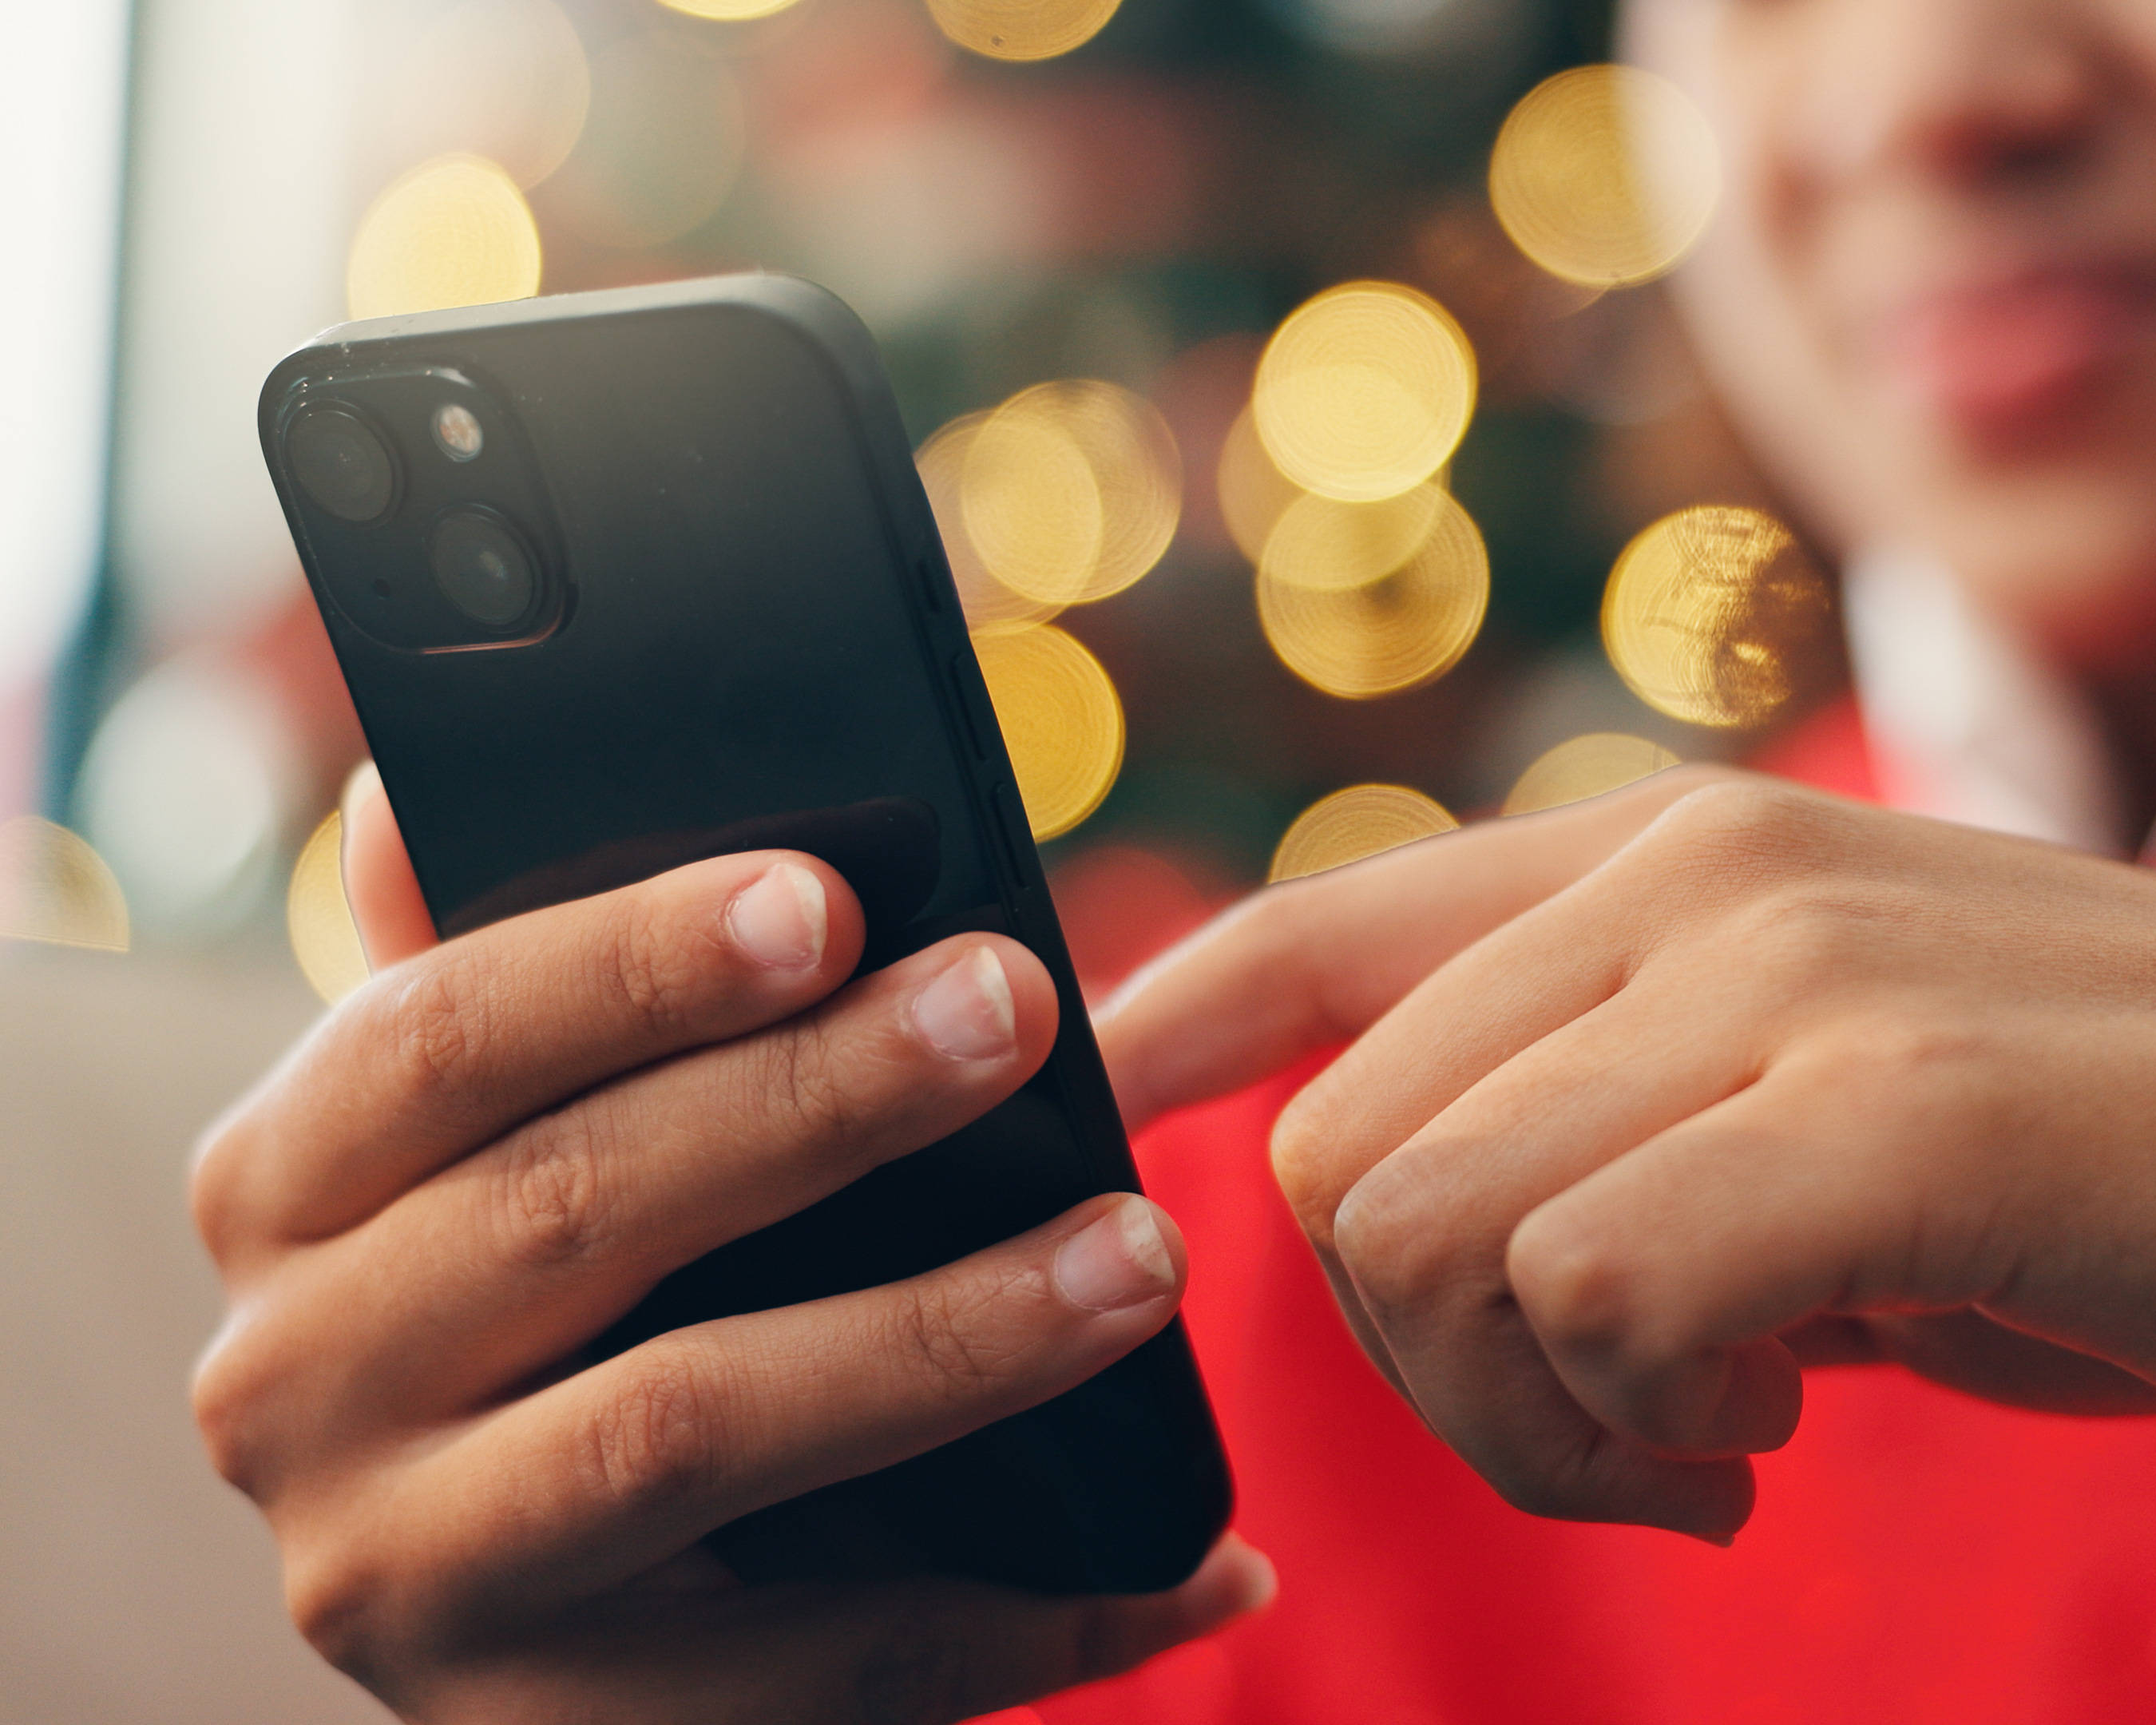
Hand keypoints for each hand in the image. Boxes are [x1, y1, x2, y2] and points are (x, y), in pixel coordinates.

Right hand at [190, 769, 1270, 1723]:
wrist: (556, 1638)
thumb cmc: (554, 1307)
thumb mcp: (487, 1146)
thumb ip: (486, 989)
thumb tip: (411, 792)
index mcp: (283, 1195)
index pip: (431, 1037)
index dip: (625, 959)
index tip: (827, 897)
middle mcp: (290, 1389)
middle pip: (572, 1211)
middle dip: (820, 1102)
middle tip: (1020, 1011)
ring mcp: (408, 1581)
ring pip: (692, 1424)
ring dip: (946, 1334)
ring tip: (1137, 1254)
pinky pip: (831, 1668)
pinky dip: (1040, 1609)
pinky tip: (1205, 1561)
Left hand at [1100, 770, 2155, 1538]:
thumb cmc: (2144, 1170)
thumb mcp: (1846, 1104)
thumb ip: (1640, 1107)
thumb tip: (1408, 1207)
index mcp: (1695, 849)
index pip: (1328, 917)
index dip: (1179, 1034)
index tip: (1115, 1120)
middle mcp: (1719, 869)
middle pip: (1346, 1151)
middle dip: (1431, 1358)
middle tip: (1627, 1429)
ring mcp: (1805, 974)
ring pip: (1433, 1234)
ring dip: (1530, 1416)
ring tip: (1711, 1440)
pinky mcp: (1901, 1113)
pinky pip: (1589, 1298)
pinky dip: (1635, 1430)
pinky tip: (1770, 1446)